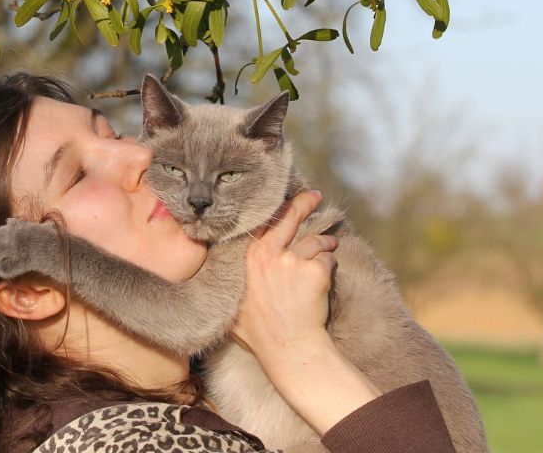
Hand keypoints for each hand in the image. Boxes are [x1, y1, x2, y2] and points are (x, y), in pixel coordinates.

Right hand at [231, 189, 337, 358]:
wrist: (287, 347)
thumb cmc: (258, 331)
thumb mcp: (232, 301)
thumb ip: (228, 280)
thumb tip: (212, 274)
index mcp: (248, 258)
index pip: (264, 224)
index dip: (277, 210)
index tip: (286, 199)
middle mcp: (269, 254)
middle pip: (290, 218)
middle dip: (305, 203)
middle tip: (315, 195)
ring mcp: (293, 260)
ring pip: (316, 242)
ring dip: (325, 245)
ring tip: (329, 248)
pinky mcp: (315, 270)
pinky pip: (328, 260)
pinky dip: (330, 267)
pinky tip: (324, 280)